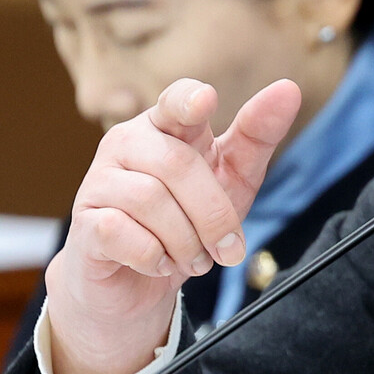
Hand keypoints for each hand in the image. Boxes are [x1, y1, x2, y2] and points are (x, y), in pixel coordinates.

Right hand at [45, 77, 300, 373]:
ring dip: (186, 242)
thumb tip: (288, 89)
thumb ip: (257, 136)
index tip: (207, 101)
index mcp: (165, 126)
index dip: (189, 99)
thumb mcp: (232, 179)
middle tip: (226, 249)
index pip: (175, 100)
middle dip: (213, 215)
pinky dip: (153, 256)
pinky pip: (122, 232)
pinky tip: (158, 263)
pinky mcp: (85, 223)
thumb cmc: (186, 220)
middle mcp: (126, 143)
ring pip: (151, 200)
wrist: (136, 285)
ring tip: (192, 258)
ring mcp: (99, 181)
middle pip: (177, 165)